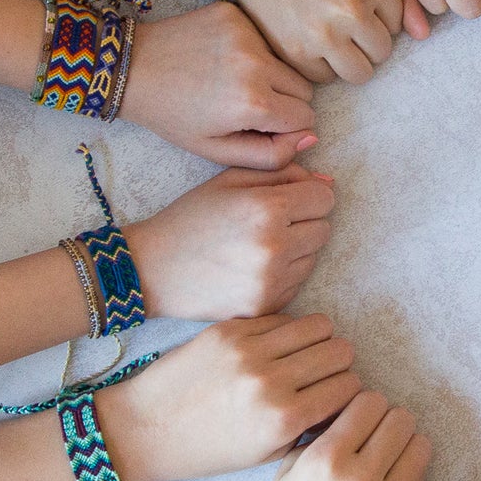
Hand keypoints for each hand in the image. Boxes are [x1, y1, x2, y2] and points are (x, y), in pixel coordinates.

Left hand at [97, 313, 359, 480]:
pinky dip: (287, 331)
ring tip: (307, 354)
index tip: (340, 394)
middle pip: (339, 351)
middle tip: (327, 373)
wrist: (145, 428)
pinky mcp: (228, 331)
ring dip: (320, 340)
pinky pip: (281, 319)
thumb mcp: (266, 454)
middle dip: (340, 363)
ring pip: (317, 326)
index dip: (349, 391)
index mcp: (283, 419)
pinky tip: (276, 347)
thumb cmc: (208, 450)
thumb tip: (345, 399)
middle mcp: (269, 382)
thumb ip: (310, 426)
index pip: (348, 388)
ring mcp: (248, 351)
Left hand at [120, 0, 317, 168]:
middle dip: (285, 101)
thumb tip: (311, 138)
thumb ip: (271, 155)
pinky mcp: (237, 15)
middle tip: (250, 104)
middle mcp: (256, 64)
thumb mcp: (217, 151)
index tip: (262, 126)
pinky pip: (266, 39)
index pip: (306, 118)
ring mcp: (247, 35)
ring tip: (234, 81)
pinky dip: (253, 51)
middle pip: (304, 89)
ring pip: (288, 63)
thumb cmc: (173, 116)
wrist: (134, 68)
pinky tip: (224, 58)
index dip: (287, 127)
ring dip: (271, 74)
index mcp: (253, 103)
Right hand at [127, 166, 335, 320]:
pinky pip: (297, 284)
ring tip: (256, 248)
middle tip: (267, 224)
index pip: (325, 199)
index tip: (287, 200)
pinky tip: (251, 270)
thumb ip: (282, 174)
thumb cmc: (191, 218)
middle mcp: (275, 247)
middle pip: (323, 229)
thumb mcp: (230, 181)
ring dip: (295, 251)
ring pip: (313, 258)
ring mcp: (272, 282)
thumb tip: (328, 183)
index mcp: (266, 209)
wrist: (152, 270)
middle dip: (303, 223)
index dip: (307, 196)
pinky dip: (282, 276)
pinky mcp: (267, 306)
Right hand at [229, 0, 423, 86]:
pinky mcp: (296, 52)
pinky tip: (309, 39)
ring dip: (350, 59)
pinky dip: (321, 65)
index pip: (397, 24)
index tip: (354, 1)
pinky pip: (326, 78)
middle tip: (341, 20)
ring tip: (331, 36)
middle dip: (367, 40)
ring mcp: (323, 34)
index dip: (378, 15)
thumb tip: (423, 36)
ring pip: (360, 73)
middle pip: (382, 52)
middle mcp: (351, 9)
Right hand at [242, 390, 431, 480]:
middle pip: (402, 420)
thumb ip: (323, 436)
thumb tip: (356, 411)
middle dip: (388, 422)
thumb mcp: (287, 474)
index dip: (366, 405)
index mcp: (325, 461)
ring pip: (420, 447)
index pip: (371, 402)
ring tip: (387, 460)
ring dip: (405, 447)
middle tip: (377, 436)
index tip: (361, 416)